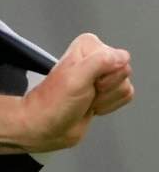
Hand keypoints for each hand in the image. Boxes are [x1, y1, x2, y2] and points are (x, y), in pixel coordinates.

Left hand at [21, 33, 133, 150]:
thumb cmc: (53, 103)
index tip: (86, 82)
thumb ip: (100, 62)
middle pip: (124, 73)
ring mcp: (102, 75)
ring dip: (105, 99)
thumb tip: (121, 57)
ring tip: (85, 99)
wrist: (46, 126)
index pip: (120, 59)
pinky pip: (124, 97)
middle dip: (105, 89)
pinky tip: (91, 105)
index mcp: (88, 45)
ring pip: (125, 86)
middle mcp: (97, 57)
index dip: (105, 76)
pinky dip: (108, 105)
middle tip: (83, 92)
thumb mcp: (75, 78)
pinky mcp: (106, 91)